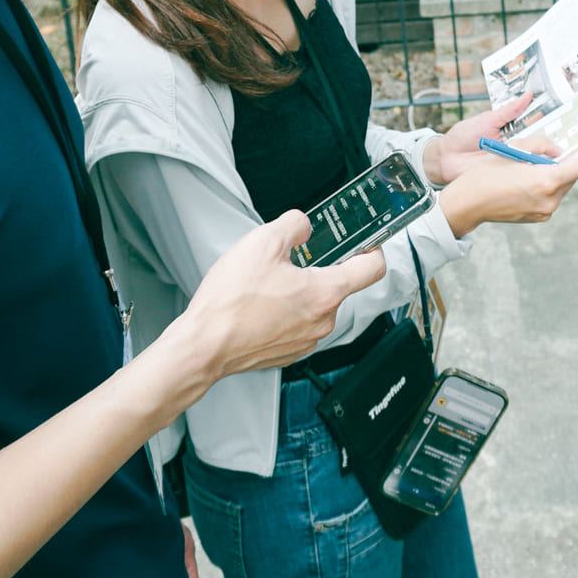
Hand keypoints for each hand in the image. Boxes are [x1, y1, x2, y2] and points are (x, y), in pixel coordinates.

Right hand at [175, 212, 385, 379]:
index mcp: (325, 292)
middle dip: (317, 268)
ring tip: (265, 284)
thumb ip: (294, 225)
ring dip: (298, 291)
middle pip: (337, 285)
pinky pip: (297, 324)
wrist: (204, 345)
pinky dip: (284, 312)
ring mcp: (307, 340)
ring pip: (314, 305)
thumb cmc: (231, 302)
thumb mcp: (262, 241)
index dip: (373, 249)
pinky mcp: (289, 352)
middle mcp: (323, 320)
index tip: (366, 242)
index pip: (373, 269)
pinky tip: (259, 304)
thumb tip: (304, 227)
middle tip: (288, 260)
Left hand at [422, 93, 563, 184]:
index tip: (571, 129)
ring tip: (566, 160)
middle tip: (576, 146)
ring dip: (548, 164)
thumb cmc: (464, 136)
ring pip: (537, 164)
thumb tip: (529, 94)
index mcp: (514, 133)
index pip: (539, 131)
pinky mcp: (508, 179)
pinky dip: (536, 177)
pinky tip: (548, 175)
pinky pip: (525, 178)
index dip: (553, 132)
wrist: (445, 160)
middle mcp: (517, 149)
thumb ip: (509, 110)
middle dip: (555, 149)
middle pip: (542, 149)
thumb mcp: (488, 120)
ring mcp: (513, 165)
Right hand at [437, 146, 577, 237]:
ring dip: (555, 175)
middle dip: (566, 163)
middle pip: (571, 176)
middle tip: (555, 152)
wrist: (469, 203)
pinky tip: (527, 181)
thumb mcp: (514, 148)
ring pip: (561, 187)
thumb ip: (541, 146)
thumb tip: (558, 151)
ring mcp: (545, 211)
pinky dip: (546, 187)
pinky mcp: (538, 218)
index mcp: (546, 180)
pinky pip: (550, 197)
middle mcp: (550, 199)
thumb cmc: (487, 174)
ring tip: (533, 166)